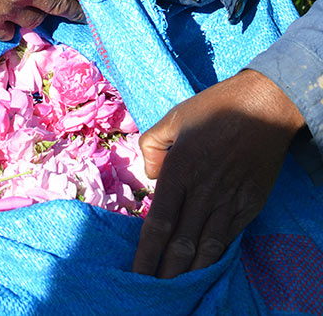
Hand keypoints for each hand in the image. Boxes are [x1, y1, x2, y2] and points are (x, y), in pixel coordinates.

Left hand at [132, 69, 304, 278]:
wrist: (263, 106)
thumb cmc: (214, 108)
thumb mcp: (173, 117)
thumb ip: (152, 145)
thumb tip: (150, 175)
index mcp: (180, 170)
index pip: (158, 223)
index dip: (146, 253)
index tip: (137, 273)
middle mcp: (203, 191)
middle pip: (181, 243)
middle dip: (166, 272)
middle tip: (154, 293)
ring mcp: (229, 201)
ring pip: (207, 248)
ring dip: (190, 272)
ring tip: (177, 291)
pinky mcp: (250, 205)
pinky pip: (229, 238)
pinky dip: (216, 256)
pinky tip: (205, 267)